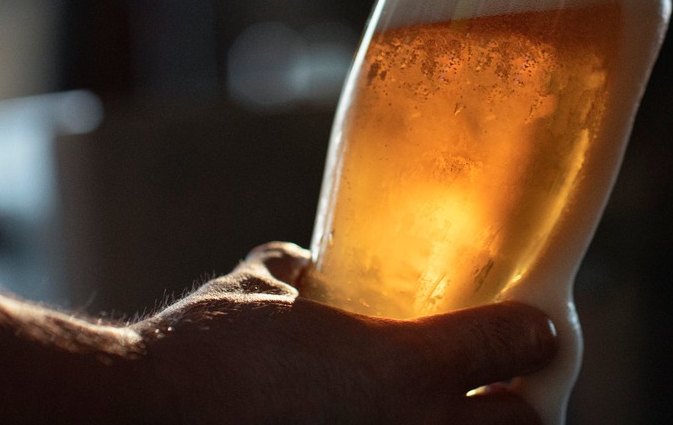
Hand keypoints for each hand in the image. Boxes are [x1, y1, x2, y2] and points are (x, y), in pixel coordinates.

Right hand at [138, 243, 558, 423]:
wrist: (136, 423)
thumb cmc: (195, 356)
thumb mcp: (252, 291)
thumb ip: (291, 271)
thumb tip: (304, 263)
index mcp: (404, 368)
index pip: (518, 343)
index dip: (534, 332)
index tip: (536, 327)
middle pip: (523, 424)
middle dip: (523, 404)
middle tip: (504, 389)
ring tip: (446, 419)